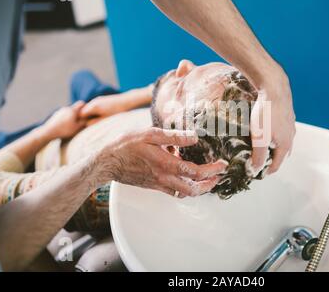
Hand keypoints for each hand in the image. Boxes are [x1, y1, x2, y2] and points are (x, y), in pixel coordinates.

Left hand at [41, 101, 86, 139]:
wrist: (49, 131)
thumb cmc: (64, 130)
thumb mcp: (77, 127)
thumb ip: (83, 121)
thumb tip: (88, 118)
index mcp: (72, 110)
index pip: (81, 103)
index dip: (86, 106)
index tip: (87, 112)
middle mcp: (66, 108)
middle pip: (75, 108)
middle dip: (78, 113)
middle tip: (81, 120)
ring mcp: (60, 111)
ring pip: (69, 112)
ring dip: (72, 116)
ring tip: (72, 124)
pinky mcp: (55, 115)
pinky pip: (63, 115)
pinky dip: (66, 119)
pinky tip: (65, 126)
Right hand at [80, 86, 153, 125]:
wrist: (128, 101)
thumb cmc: (117, 112)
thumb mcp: (105, 120)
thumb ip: (94, 123)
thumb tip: (85, 125)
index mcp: (93, 107)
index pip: (80, 115)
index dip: (80, 122)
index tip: (83, 128)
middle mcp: (93, 101)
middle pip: (84, 112)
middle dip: (85, 119)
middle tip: (88, 127)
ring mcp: (98, 99)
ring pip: (90, 109)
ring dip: (91, 116)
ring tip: (96, 122)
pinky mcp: (102, 99)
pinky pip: (95, 107)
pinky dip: (96, 112)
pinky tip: (102, 117)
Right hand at [95, 127, 226, 196]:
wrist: (106, 162)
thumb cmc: (126, 145)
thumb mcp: (150, 134)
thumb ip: (174, 137)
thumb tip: (194, 138)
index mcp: (166, 165)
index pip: (195, 172)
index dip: (212, 170)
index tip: (222, 164)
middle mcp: (164, 178)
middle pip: (193, 189)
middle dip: (209, 184)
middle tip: (219, 176)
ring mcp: (158, 184)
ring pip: (184, 193)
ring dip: (199, 188)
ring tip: (208, 178)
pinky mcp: (153, 186)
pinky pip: (174, 191)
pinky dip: (185, 187)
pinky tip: (186, 176)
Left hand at [250, 64, 295, 173]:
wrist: (274, 88)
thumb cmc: (267, 113)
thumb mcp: (259, 138)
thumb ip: (258, 155)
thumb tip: (256, 169)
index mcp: (285, 144)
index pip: (277, 163)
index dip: (268, 170)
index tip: (259, 173)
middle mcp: (291, 135)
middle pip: (282, 152)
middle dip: (272, 158)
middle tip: (262, 161)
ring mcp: (290, 123)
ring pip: (283, 139)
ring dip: (275, 145)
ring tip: (265, 146)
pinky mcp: (287, 113)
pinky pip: (282, 128)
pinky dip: (275, 133)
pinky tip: (268, 128)